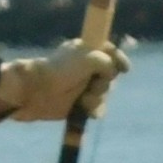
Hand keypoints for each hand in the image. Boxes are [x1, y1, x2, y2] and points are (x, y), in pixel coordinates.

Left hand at [0, 40, 128, 122]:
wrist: (37, 92)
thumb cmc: (61, 70)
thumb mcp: (88, 57)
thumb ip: (106, 61)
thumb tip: (111, 72)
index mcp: (86, 51)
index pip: (109, 52)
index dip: (119, 59)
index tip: (124, 69)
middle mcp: (86, 68)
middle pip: (110, 76)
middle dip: (104, 83)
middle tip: (93, 84)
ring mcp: (82, 86)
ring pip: (104, 93)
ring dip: (97, 98)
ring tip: (84, 100)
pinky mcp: (79, 103)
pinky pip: (97, 108)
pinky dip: (94, 109)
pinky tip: (87, 111)